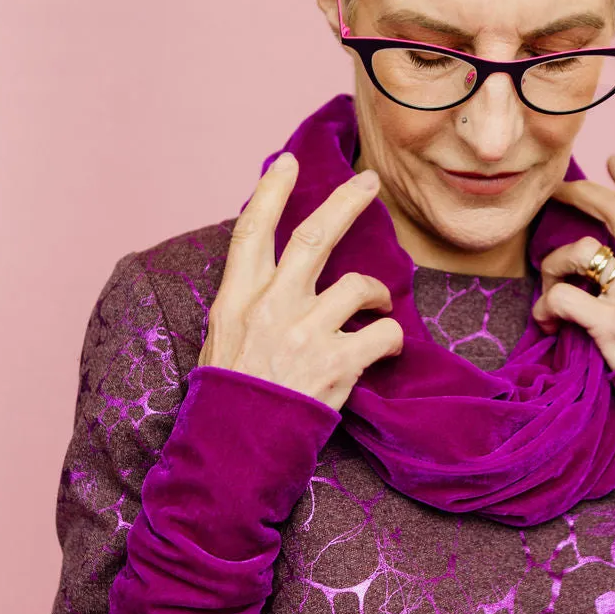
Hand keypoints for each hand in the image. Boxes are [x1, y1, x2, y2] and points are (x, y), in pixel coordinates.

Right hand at [198, 152, 403, 409]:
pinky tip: (386, 348)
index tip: (286, 162)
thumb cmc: (230, 399)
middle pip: (313, 237)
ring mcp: (303, 332)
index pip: (251, 231)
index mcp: (237, 299)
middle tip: (369, 181)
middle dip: (345, 202)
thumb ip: (249, 305)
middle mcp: (270, 307)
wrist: (234, 451)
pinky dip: (392, 339)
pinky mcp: (334, 363)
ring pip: (358, 285)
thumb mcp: (222, 342)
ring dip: (378, 291)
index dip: (270, 192)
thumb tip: (274, 277)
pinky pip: (382, 334)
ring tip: (379, 304)